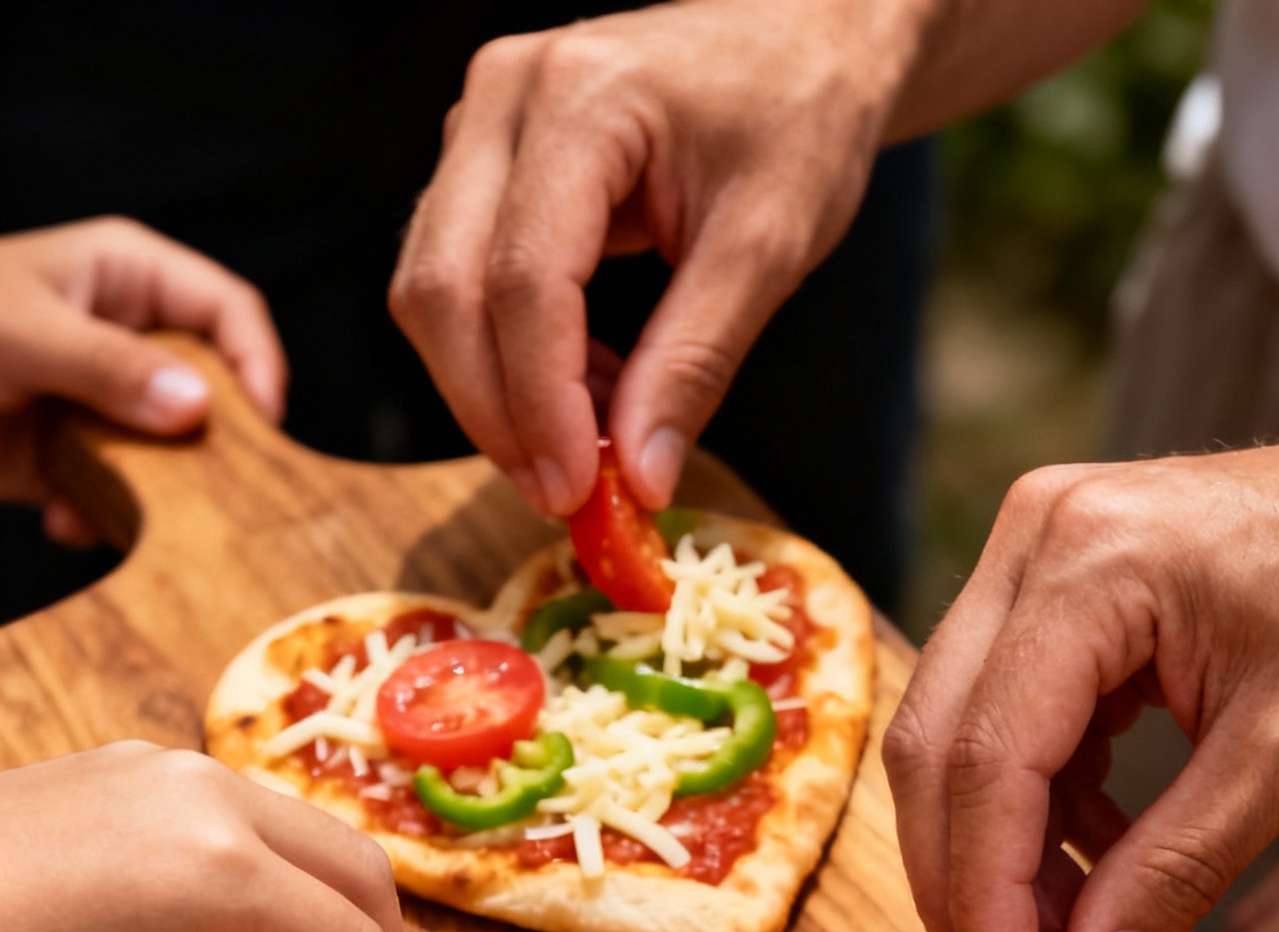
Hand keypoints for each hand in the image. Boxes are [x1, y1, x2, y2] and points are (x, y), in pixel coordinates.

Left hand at [0, 218, 285, 543]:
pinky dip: (100, 519)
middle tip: (216, 490)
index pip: (226, 308)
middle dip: (209, 444)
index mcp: (125, 276)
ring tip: (135, 516)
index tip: (264, 428)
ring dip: (156, 495)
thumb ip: (108, 366)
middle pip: (209, 388)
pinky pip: (116, 496)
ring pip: (167, 452)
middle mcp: (122, 337)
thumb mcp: (22, 332)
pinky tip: (67, 524)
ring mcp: (98, 402)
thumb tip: (196, 405)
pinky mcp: (68, 458)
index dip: (256, 364)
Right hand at [389, 0, 934, 516]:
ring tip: (593, 438)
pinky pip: (460, 282)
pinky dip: (510, 360)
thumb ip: (694, 363)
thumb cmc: (796, 117)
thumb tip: (639, 478)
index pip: (522, 279)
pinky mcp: (484, 162)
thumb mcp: (768, 247)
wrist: (799, 40)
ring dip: (496, 393)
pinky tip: (588, 388)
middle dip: (495, 413)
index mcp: (580, 98)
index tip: (578, 489)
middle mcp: (505, 98)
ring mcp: (481, 125)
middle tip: (566, 494)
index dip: (539, 403)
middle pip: (443, 289)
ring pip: (433, 294)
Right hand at [883, 403, 1278, 931]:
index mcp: (1089, 562)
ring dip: (998, 852)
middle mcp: (1038, 541)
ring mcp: (1042, 554)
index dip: (983, 894)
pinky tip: (1096, 865)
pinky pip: (1009, 715)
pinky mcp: (1061, 586)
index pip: (988, 756)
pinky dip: (1038, 807)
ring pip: (961, 734)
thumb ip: (1176, 870)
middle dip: (965, 881)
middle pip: (941, 743)